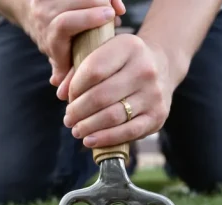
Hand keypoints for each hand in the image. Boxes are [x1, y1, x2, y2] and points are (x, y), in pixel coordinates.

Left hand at [20, 0, 125, 86]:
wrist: (36, 15)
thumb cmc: (56, 42)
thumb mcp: (60, 59)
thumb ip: (68, 73)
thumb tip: (65, 93)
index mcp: (50, 35)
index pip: (64, 24)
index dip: (87, 18)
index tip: (111, 17)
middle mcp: (44, 13)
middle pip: (75, 0)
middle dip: (99, 3)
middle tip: (115, 12)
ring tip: (114, 6)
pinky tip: (112, 0)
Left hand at [59, 35, 174, 148]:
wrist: (161, 67)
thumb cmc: (121, 63)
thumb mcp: (102, 54)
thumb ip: (78, 70)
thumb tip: (60, 93)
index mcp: (129, 47)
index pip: (93, 70)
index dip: (74, 88)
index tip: (67, 97)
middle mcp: (145, 69)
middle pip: (101, 96)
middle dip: (78, 111)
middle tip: (68, 118)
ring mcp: (154, 94)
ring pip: (113, 116)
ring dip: (89, 126)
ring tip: (76, 130)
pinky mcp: (158, 116)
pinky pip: (129, 132)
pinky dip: (106, 139)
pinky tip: (90, 140)